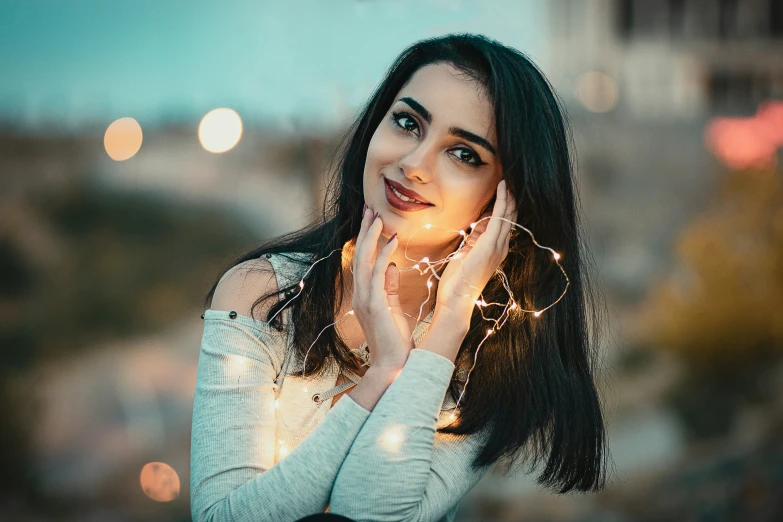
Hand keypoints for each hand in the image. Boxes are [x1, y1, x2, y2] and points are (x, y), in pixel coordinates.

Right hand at [350, 206, 413, 368]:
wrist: (393, 364)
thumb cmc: (395, 340)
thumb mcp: (394, 308)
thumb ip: (391, 287)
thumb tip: (393, 266)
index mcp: (364, 295)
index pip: (363, 261)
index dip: (367, 239)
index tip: (372, 220)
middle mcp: (360, 294)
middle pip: (360, 256)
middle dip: (365, 231)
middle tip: (369, 209)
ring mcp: (365, 299)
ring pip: (365, 261)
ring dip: (372, 238)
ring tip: (378, 217)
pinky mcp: (375, 304)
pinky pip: (378, 274)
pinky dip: (384, 255)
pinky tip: (391, 241)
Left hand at [434, 179, 516, 322]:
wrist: (456, 299)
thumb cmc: (457, 280)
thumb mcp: (466, 254)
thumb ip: (473, 240)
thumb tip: (477, 226)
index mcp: (495, 249)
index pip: (504, 222)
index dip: (504, 204)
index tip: (502, 187)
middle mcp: (500, 247)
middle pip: (511, 215)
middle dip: (510, 196)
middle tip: (509, 177)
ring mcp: (498, 246)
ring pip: (509, 213)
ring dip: (509, 194)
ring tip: (509, 177)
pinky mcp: (491, 244)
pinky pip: (500, 217)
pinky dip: (502, 200)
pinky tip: (502, 186)